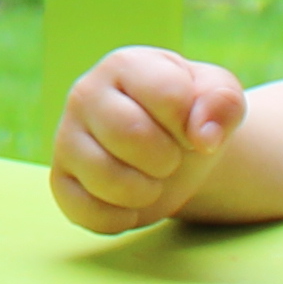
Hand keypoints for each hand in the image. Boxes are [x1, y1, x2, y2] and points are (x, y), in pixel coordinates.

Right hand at [49, 48, 243, 233]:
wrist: (170, 145)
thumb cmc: (190, 112)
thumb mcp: (219, 96)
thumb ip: (223, 103)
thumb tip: (204, 137)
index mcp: (126, 65)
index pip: (168, 96)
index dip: (191, 125)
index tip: (189, 130)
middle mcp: (86, 93)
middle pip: (129, 134)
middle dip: (166, 159)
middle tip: (170, 158)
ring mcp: (66, 137)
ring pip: (104, 177)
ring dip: (144, 192)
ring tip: (149, 180)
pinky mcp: (60, 179)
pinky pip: (83, 210)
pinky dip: (119, 218)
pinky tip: (128, 203)